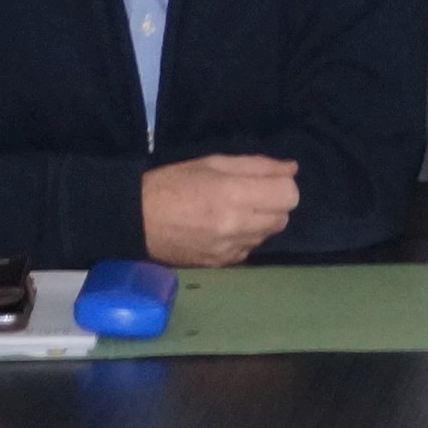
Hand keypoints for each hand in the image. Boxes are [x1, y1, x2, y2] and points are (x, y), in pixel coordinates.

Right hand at [140, 156, 299, 264]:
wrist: (137, 220)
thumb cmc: (173, 183)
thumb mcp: (213, 162)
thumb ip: (257, 165)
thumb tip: (291, 169)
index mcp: (234, 194)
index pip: (289, 195)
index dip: (283, 185)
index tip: (267, 181)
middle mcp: (237, 225)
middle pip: (283, 217)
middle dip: (273, 204)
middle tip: (249, 194)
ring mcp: (230, 249)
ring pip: (268, 235)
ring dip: (260, 222)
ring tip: (234, 210)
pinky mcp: (221, 264)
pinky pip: (249, 249)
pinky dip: (245, 238)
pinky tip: (224, 228)